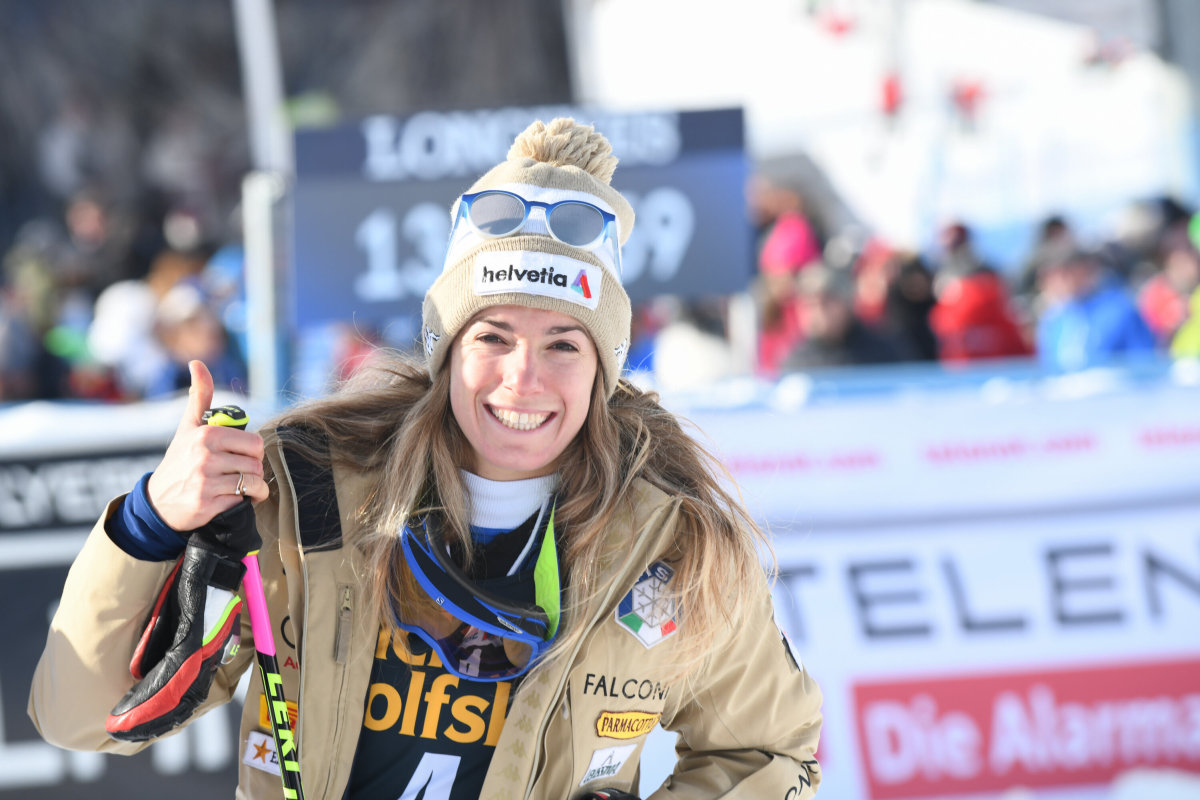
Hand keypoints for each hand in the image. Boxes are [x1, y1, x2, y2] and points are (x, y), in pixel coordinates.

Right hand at [146, 360, 266, 530]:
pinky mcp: (206, 505)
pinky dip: (241, 503)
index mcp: (206, 435)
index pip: (255, 442)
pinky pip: (241, 502)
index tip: (242, 456)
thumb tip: (197, 363)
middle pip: (256, 464)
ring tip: (239, 487)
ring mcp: (205, 482)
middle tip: (240, 473)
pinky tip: (229, 500)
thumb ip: (200, 396)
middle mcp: (205, 456)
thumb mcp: (188, 427)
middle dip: (253, 471)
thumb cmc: (179, 460)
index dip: (253, 452)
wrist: (157, 501)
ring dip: (252, 489)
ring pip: (252, 484)